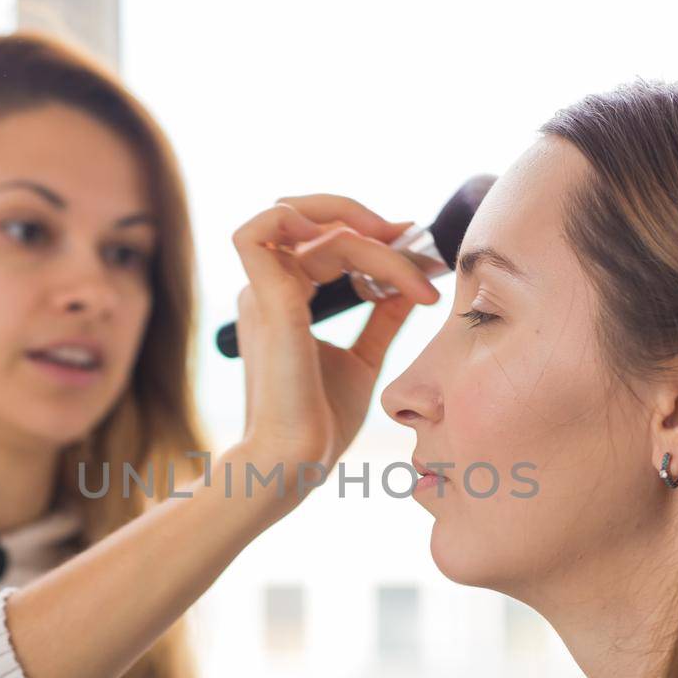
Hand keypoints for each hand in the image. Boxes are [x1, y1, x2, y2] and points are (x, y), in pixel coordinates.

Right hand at [230, 195, 440, 491]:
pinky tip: (376, 259)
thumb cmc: (321, 423)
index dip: (366, 230)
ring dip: (362, 229)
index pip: (317, 237)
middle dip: (363, 217)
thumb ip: (381, 318)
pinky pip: (271, 226)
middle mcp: (266, 288)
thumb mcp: (364, 358)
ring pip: (305, 221)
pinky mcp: (268, 299)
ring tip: (407, 260)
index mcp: (282, 299)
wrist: (296, 462)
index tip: (415, 247)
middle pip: (306, 215)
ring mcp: (262, 291)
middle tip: (410, 240)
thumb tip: (411, 285)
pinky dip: (322, 224)